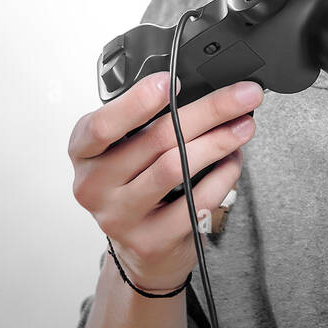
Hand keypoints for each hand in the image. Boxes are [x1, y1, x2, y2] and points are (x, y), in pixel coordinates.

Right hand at [68, 73, 259, 293]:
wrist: (141, 247)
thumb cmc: (135, 182)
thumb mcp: (124, 147)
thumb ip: (146, 120)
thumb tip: (204, 89)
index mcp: (83, 151)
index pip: (102, 125)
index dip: (137, 101)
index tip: (171, 80)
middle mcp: (94, 185)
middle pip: (156, 138)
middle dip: (209, 111)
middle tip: (243, 95)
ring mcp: (120, 216)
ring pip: (176, 167)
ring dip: (219, 141)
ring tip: (244, 126)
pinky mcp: (151, 240)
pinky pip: (195, 200)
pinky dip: (222, 175)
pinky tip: (233, 160)